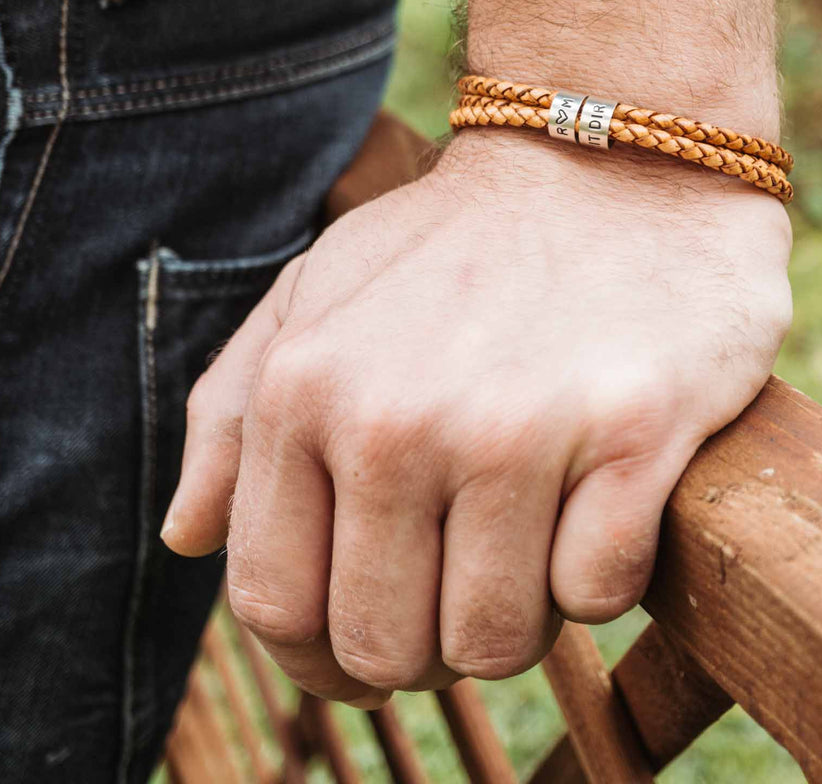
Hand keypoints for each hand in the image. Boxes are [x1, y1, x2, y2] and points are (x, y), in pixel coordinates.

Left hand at [162, 127, 791, 701]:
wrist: (613, 166)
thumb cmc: (464, 243)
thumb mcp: (319, 291)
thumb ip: (232, 411)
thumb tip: (188, 537)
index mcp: (307, 390)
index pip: (277, 604)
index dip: (322, 655)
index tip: (374, 640)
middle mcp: (397, 418)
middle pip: (383, 645)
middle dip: (426, 644)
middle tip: (468, 580)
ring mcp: (517, 428)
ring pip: (492, 639)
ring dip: (516, 615)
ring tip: (532, 540)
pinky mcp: (634, 433)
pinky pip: (597, 592)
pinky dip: (599, 572)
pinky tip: (599, 502)